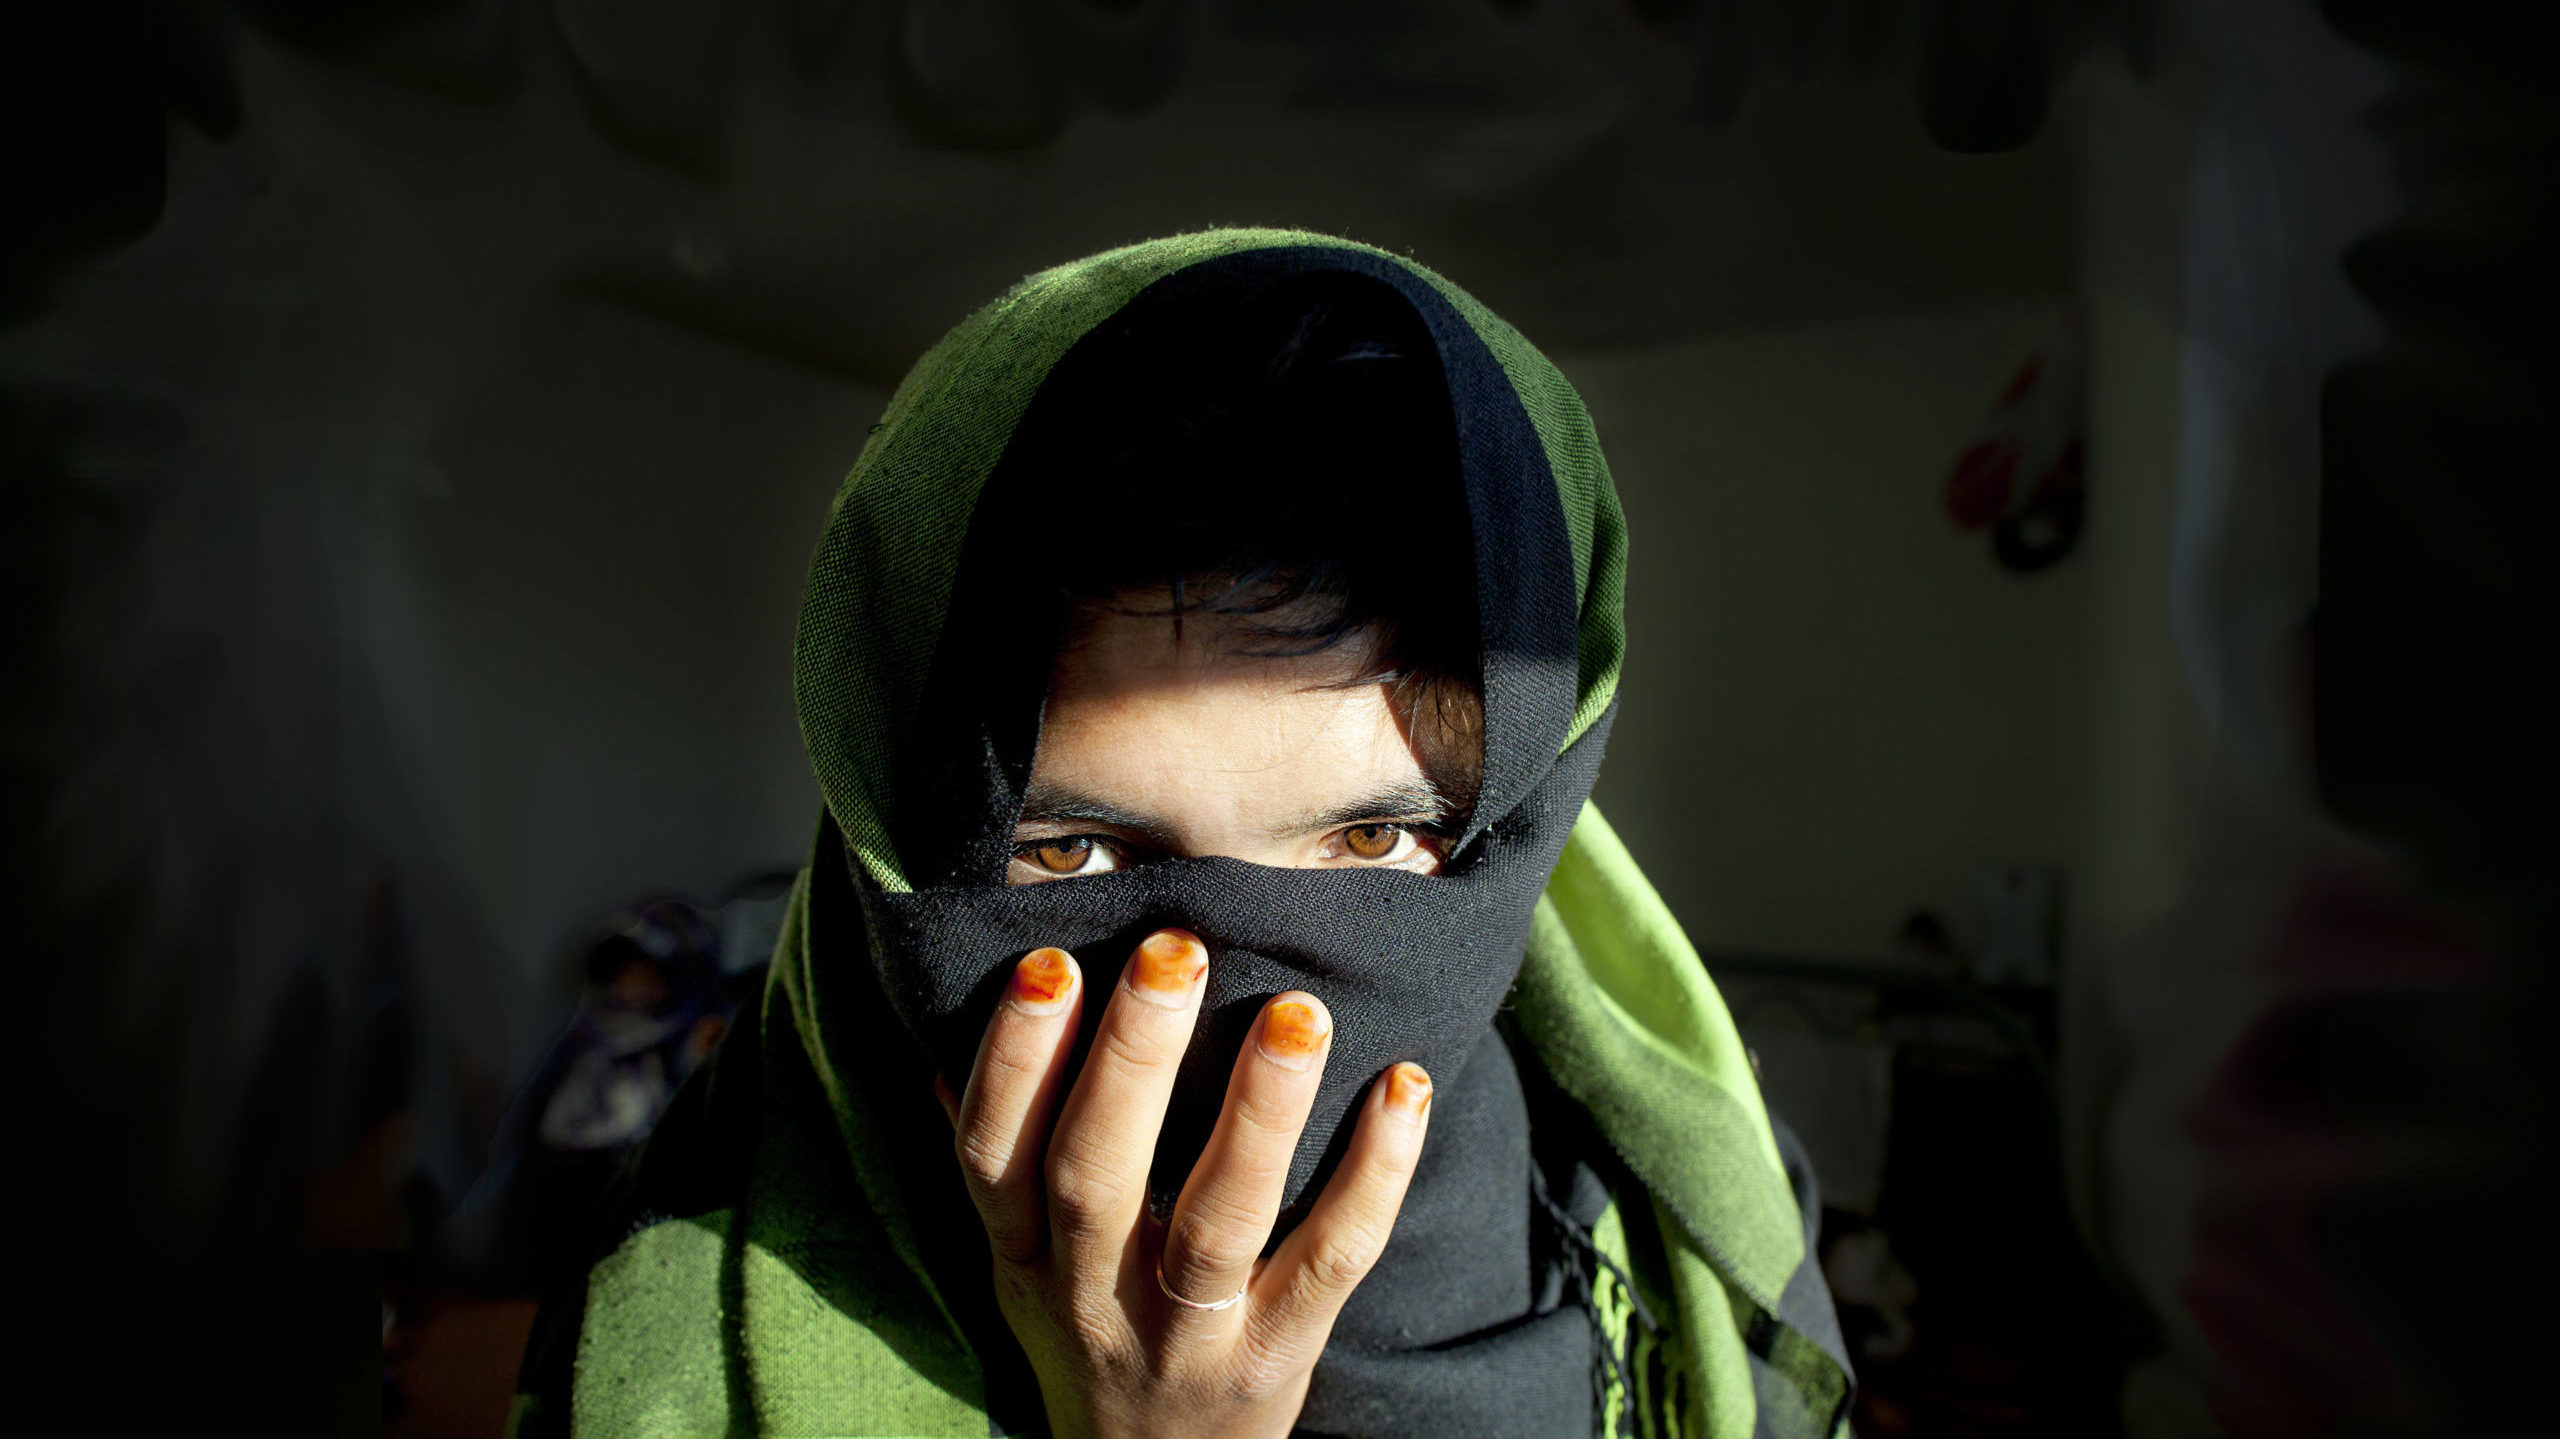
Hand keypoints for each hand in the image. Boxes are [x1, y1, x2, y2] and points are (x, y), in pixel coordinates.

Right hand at [934, 929, 1433, 1438]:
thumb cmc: (1093, 1332)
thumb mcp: (1019, 1266)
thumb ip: (999, 1161)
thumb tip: (944, 1036)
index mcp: (1020, 1259)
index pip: (993, 1156)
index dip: (1013, 1061)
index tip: (1048, 962)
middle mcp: (1091, 1300)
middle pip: (1096, 1178)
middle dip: (1132, 1060)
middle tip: (1173, 952)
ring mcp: (1187, 1340)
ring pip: (1218, 1223)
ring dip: (1258, 1112)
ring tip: (1297, 1014)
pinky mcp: (1278, 1359)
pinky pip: (1331, 1262)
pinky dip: (1372, 1175)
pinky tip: (1402, 1088)